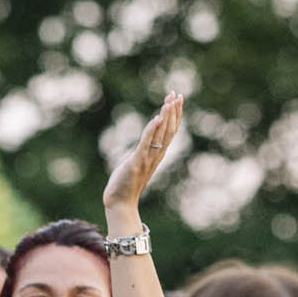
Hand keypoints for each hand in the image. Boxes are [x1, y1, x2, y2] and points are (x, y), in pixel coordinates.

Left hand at [103, 93, 182, 213]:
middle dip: (173, 111)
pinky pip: (146, 144)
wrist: (120, 202)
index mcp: (157, 154)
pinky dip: (152, 130)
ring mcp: (147, 158)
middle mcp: (156, 155)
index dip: (175, 115)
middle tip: (177, 95)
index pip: (170, 130)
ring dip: (166, 117)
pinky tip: (156, 118)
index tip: (177, 99)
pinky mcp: (136, 162)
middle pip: (169, 130)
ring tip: (170, 101)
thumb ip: (144, 149)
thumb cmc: (126, 182)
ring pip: (161, 134)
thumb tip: (147, 137)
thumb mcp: (137, 161)